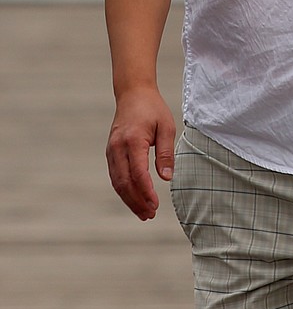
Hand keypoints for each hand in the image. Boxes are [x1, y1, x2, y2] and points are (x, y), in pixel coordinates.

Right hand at [106, 87, 175, 220]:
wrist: (133, 93)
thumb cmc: (153, 109)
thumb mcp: (167, 127)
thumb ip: (166, 153)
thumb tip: (166, 178)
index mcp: (133, 140)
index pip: (138, 173)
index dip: (146, 192)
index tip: (155, 205)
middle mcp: (118, 148)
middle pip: (124, 183)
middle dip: (136, 201)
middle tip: (150, 215)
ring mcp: (111, 151)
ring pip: (117, 182)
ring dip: (129, 199)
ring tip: (144, 213)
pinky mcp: (110, 153)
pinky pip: (116, 176)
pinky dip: (124, 190)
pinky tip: (134, 199)